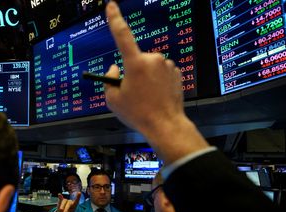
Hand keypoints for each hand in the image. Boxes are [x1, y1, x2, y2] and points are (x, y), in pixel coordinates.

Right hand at [55, 192, 81, 211]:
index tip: (79, 192)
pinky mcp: (61, 201)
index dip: (78, 197)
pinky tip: (59, 194)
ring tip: (61, 210)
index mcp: (74, 206)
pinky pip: (60, 199)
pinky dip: (60, 197)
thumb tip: (63, 210)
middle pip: (69, 204)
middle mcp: (70, 202)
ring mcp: (65, 201)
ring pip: (64, 201)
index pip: (76, 201)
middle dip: (66, 209)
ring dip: (62, 206)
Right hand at [104, 1, 208, 162]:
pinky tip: (157, 95)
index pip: (122, 34)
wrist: (165, 125)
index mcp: (135, 63)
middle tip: (132, 91)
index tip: (111, 5)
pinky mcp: (176, 72)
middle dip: (132, 70)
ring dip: (146, 76)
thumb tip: (115, 68)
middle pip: (136, 58)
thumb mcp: (113, 99)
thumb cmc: (138, 113)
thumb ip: (109, 79)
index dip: (115, 18)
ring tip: (146, 97)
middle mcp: (153, 59)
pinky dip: (158, 80)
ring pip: (149, 66)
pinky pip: (161, 72)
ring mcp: (167, 65)